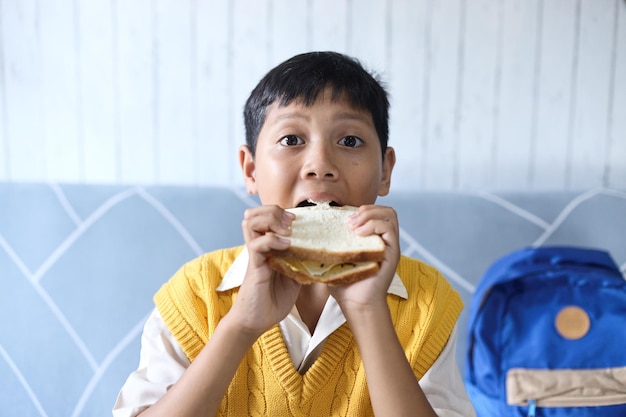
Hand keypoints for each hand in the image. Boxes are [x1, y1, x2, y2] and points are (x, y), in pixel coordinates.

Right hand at [226, 205, 300, 337]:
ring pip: (250, 221)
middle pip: (254, 213)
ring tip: (286, 230)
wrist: (257, 321)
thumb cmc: (273, 301)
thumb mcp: (294, 278)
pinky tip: (285, 246)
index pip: (266, 217)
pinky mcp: (254, 266)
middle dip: (274, 211)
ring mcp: (255, 255)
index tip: (298, 220)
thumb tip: (320, 255)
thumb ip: (301, 264)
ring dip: (270, 220)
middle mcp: (259, 247)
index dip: (280, 212)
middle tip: (291, 222)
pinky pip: (257, 244)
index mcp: (267, 247)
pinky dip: (272, 240)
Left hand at [328, 204, 400, 314]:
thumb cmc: (345, 285)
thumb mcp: (334, 259)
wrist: (356, 304)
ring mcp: (390, 246)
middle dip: (366, 209)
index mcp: (373, 239)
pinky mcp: (392, 252)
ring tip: (354, 226)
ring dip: (370, 215)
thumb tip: (310, 233)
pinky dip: (374, 225)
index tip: (343, 218)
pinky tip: (359, 233)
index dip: (361, 209)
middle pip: (384, 210)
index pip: (374, 212)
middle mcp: (384, 240)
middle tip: (350, 221)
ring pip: (389, 214)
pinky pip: (389, 228)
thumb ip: (329, 244)